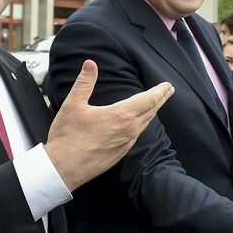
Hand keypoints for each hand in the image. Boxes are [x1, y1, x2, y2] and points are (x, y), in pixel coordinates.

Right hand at [46, 60, 173, 190]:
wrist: (63, 168)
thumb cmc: (67, 137)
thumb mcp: (73, 105)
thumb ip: (84, 82)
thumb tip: (90, 64)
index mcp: (121, 115)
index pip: (148, 100)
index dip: (159, 91)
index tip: (167, 85)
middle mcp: (129, 130)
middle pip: (151, 111)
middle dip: (161, 99)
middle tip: (169, 90)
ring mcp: (126, 143)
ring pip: (145, 124)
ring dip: (152, 111)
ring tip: (156, 104)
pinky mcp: (121, 152)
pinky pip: (137, 134)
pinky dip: (143, 124)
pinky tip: (139, 123)